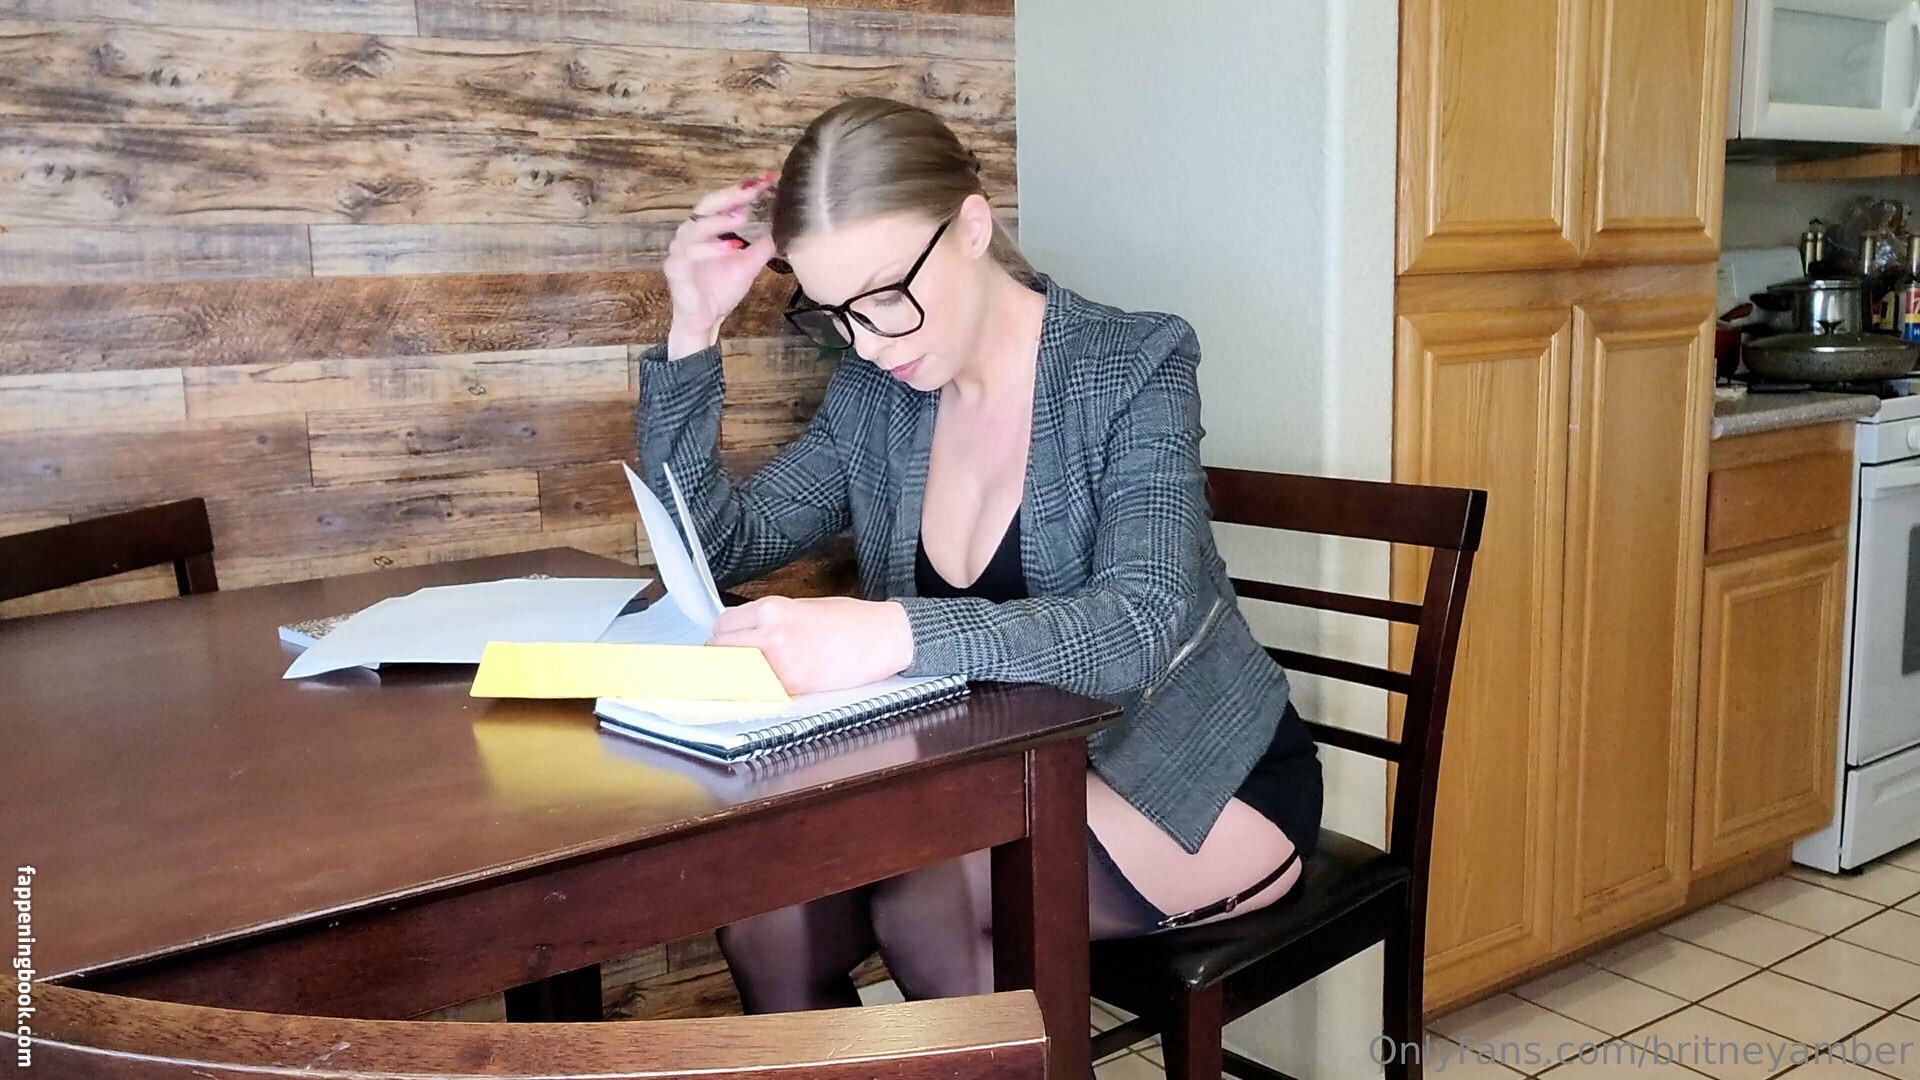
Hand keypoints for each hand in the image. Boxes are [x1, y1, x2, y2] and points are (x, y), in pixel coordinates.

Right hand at [664, 173, 779, 357]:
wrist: (705, 318)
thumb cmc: (721, 288)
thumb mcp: (749, 265)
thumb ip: (763, 247)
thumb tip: (784, 230)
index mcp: (706, 228)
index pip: (724, 202)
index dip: (744, 190)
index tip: (767, 179)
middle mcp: (690, 233)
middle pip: (707, 206)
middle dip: (731, 195)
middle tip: (754, 188)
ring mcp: (680, 250)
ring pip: (696, 227)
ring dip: (720, 221)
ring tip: (743, 217)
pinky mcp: (675, 268)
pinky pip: (689, 255)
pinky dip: (710, 250)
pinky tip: (731, 248)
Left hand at [708, 596, 913, 694]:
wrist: (882, 637)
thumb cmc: (849, 621)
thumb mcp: (801, 607)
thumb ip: (770, 620)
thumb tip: (745, 637)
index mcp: (771, 608)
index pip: (722, 625)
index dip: (725, 637)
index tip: (730, 645)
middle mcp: (770, 632)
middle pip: (720, 649)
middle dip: (725, 657)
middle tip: (737, 664)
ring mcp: (779, 660)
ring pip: (734, 672)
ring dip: (739, 676)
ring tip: (754, 676)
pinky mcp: (793, 684)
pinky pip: (759, 690)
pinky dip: (761, 690)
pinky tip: (774, 686)